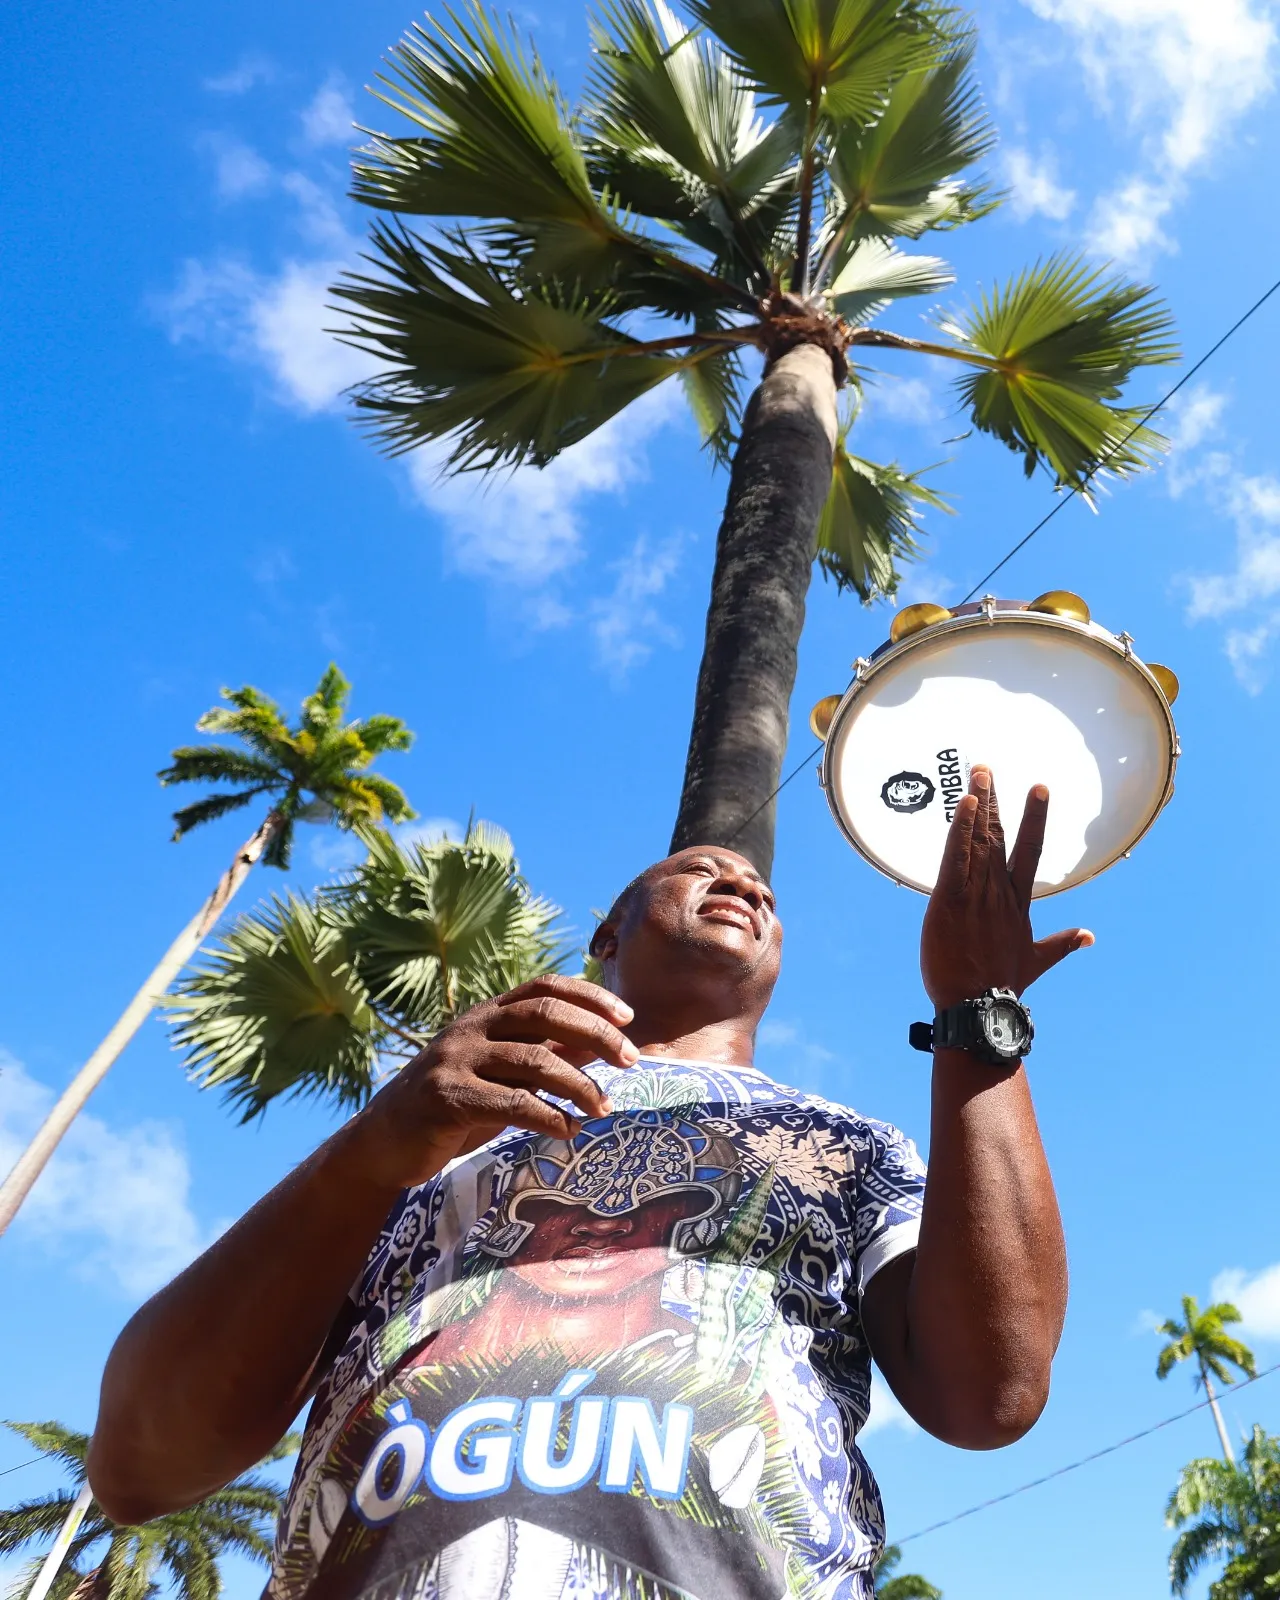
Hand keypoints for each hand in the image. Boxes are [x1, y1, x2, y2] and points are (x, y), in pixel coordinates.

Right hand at [348, 975, 637, 1191]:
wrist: (383, 1143)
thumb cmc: (454, 1106)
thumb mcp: (500, 1073)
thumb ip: (542, 1055)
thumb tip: (603, 1044)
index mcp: (486, 1014)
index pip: (544, 987)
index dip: (589, 997)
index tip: (629, 1017)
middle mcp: (471, 1028)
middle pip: (545, 1014)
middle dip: (596, 1034)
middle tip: (630, 1061)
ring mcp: (456, 1061)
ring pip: (533, 1060)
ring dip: (579, 1085)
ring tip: (604, 1108)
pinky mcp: (446, 1099)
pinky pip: (511, 1103)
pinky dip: (548, 1117)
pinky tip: (568, 1131)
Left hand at [920, 766, 1093, 1012]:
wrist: (979, 1008)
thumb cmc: (1001, 987)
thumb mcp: (1036, 961)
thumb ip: (1061, 945)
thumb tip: (1090, 936)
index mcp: (1017, 904)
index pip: (1029, 851)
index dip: (1033, 818)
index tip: (1039, 788)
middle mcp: (1000, 893)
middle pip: (1000, 837)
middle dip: (995, 800)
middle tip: (986, 766)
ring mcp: (977, 895)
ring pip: (979, 841)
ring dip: (977, 805)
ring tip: (977, 772)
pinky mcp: (950, 901)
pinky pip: (955, 858)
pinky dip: (960, 830)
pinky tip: (964, 805)